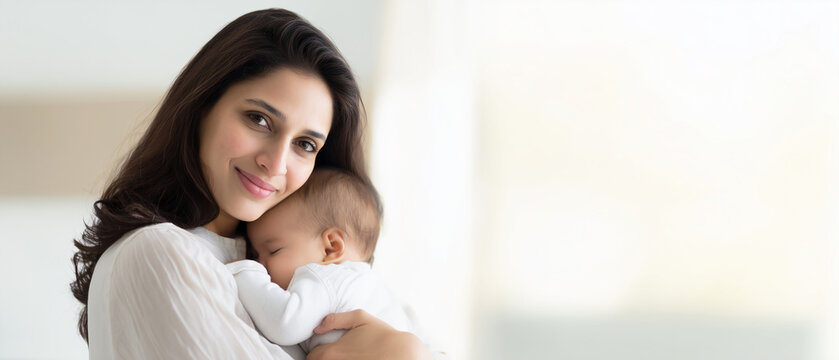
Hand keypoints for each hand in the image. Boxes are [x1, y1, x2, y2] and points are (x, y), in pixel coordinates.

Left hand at [306, 309, 431, 359]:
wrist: (403, 354)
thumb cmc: (383, 336)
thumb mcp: (360, 318)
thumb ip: (335, 319)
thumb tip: (318, 328)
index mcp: (332, 354)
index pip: (311, 357)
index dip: (317, 352)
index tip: (326, 350)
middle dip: (324, 359)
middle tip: (338, 355)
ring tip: (347, 358)